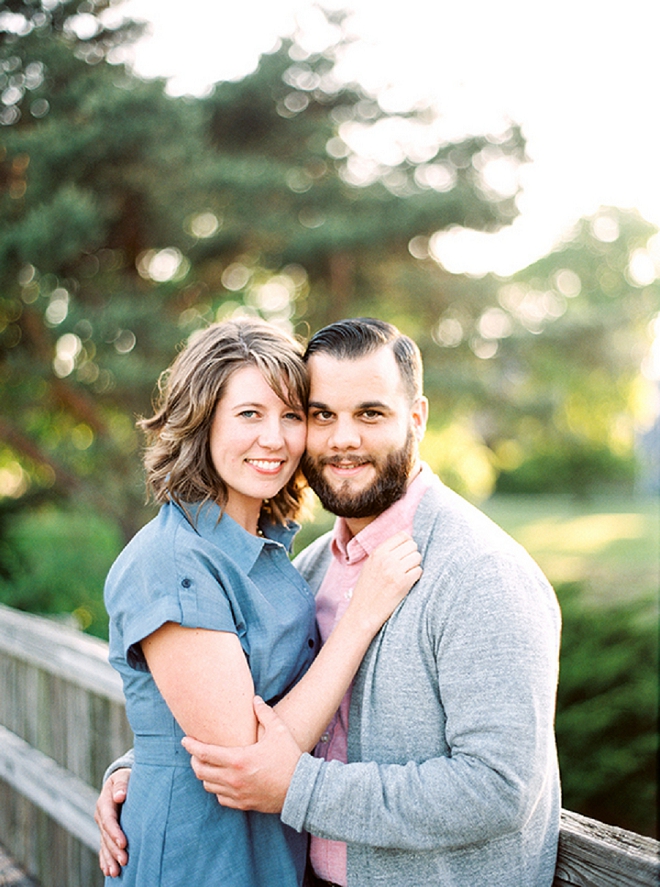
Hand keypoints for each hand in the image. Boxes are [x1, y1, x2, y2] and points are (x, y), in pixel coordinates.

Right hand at [94, 768, 129, 876]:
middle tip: (124, 861)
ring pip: (104, 844)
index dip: (115, 832)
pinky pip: (104, 847)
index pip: (109, 820)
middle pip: (106, 836)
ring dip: (109, 859)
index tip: (123, 844)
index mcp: (104, 802)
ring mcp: (102, 825)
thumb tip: (120, 796)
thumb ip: (121, 785)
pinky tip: (108, 870)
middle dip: (114, 850)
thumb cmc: (126, 777)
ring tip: (115, 872)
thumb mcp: (123, 777)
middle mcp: (101, 816)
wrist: (121, 780)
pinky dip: (105, 859)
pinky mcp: (106, 831)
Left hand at [181, 697, 301, 812]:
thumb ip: (264, 714)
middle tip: (195, 752)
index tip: (185, 740)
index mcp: (238, 759)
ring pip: (208, 786)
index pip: (205, 753)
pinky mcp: (243, 804)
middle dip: (194, 760)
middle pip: (201, 771)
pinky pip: (221, 799)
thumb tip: (254, 700)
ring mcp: (237, 793)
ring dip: (205, 775)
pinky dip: (217, 789)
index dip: (191, 746)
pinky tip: (222, 781)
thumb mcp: (278, 731)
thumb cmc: (289, 759)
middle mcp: (233, 779)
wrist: (301, 790)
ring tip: (207, 765)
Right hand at [348, 530, 421, 632]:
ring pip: (417, 557)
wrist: (363, 612)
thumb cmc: (367, 589)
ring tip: (406, 575)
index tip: (405, 553)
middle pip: (412, 545)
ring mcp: (395, 570)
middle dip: (412, 554)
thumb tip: (406, 540)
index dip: (407, 543)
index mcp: (378, 552)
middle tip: (406, 566)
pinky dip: (416, 577)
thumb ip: (385, 552)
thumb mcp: (370, 565)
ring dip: (415, 565)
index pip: (402, 536)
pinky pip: (419, 571)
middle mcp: (386, 558)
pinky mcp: (403, 583)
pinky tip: (407, 583)